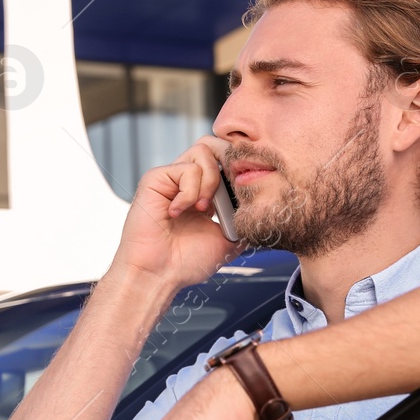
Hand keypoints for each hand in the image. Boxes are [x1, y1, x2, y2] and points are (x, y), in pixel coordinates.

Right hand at [110, 136, 239, 291]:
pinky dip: (190, 193)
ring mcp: (170, 178)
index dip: (239, 168)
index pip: (224, 160)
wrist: (159, 275)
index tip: (246, 190)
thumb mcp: (227, 240)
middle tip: (233, 189)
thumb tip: (264, 207)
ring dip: (210, 182)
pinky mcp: (155, 179)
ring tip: (203, 209)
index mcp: (202, 192)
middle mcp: (185, 181)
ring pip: (203, 151)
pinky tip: (177, 214)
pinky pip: (186, 169)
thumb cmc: (186, 263)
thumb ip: (243, 219)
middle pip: (213, 144)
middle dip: (229, 162)